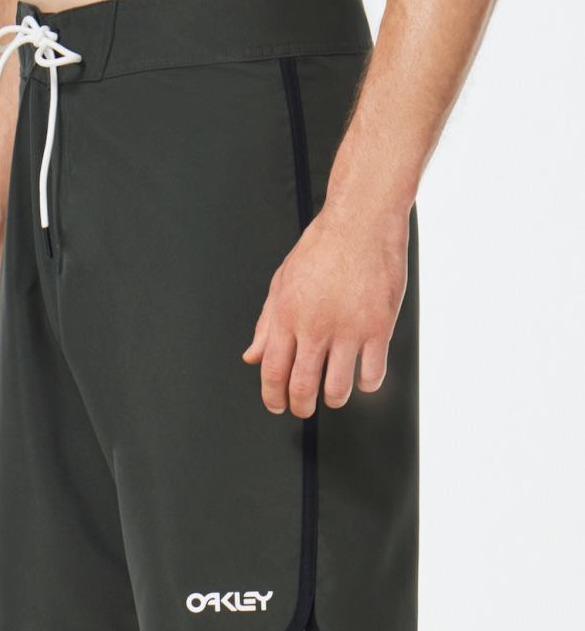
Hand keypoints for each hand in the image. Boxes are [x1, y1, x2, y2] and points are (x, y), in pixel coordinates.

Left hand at [243, 202, 409, 416]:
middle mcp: (315, 325)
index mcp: (287, 315)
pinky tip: (362, 377)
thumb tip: (251, 356)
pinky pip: (372, 374)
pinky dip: (366, 384)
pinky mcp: (379, 327)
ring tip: (333, 394)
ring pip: (338, 388)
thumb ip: (266, 324)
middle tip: (303, 408)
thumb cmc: (322, 247)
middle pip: (303, 386)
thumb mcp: (281, 283)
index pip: (272, 371)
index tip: (276, 404)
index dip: (272, 396)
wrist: (361, 222)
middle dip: (300, 406)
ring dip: (333, 399)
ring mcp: (349, 329)